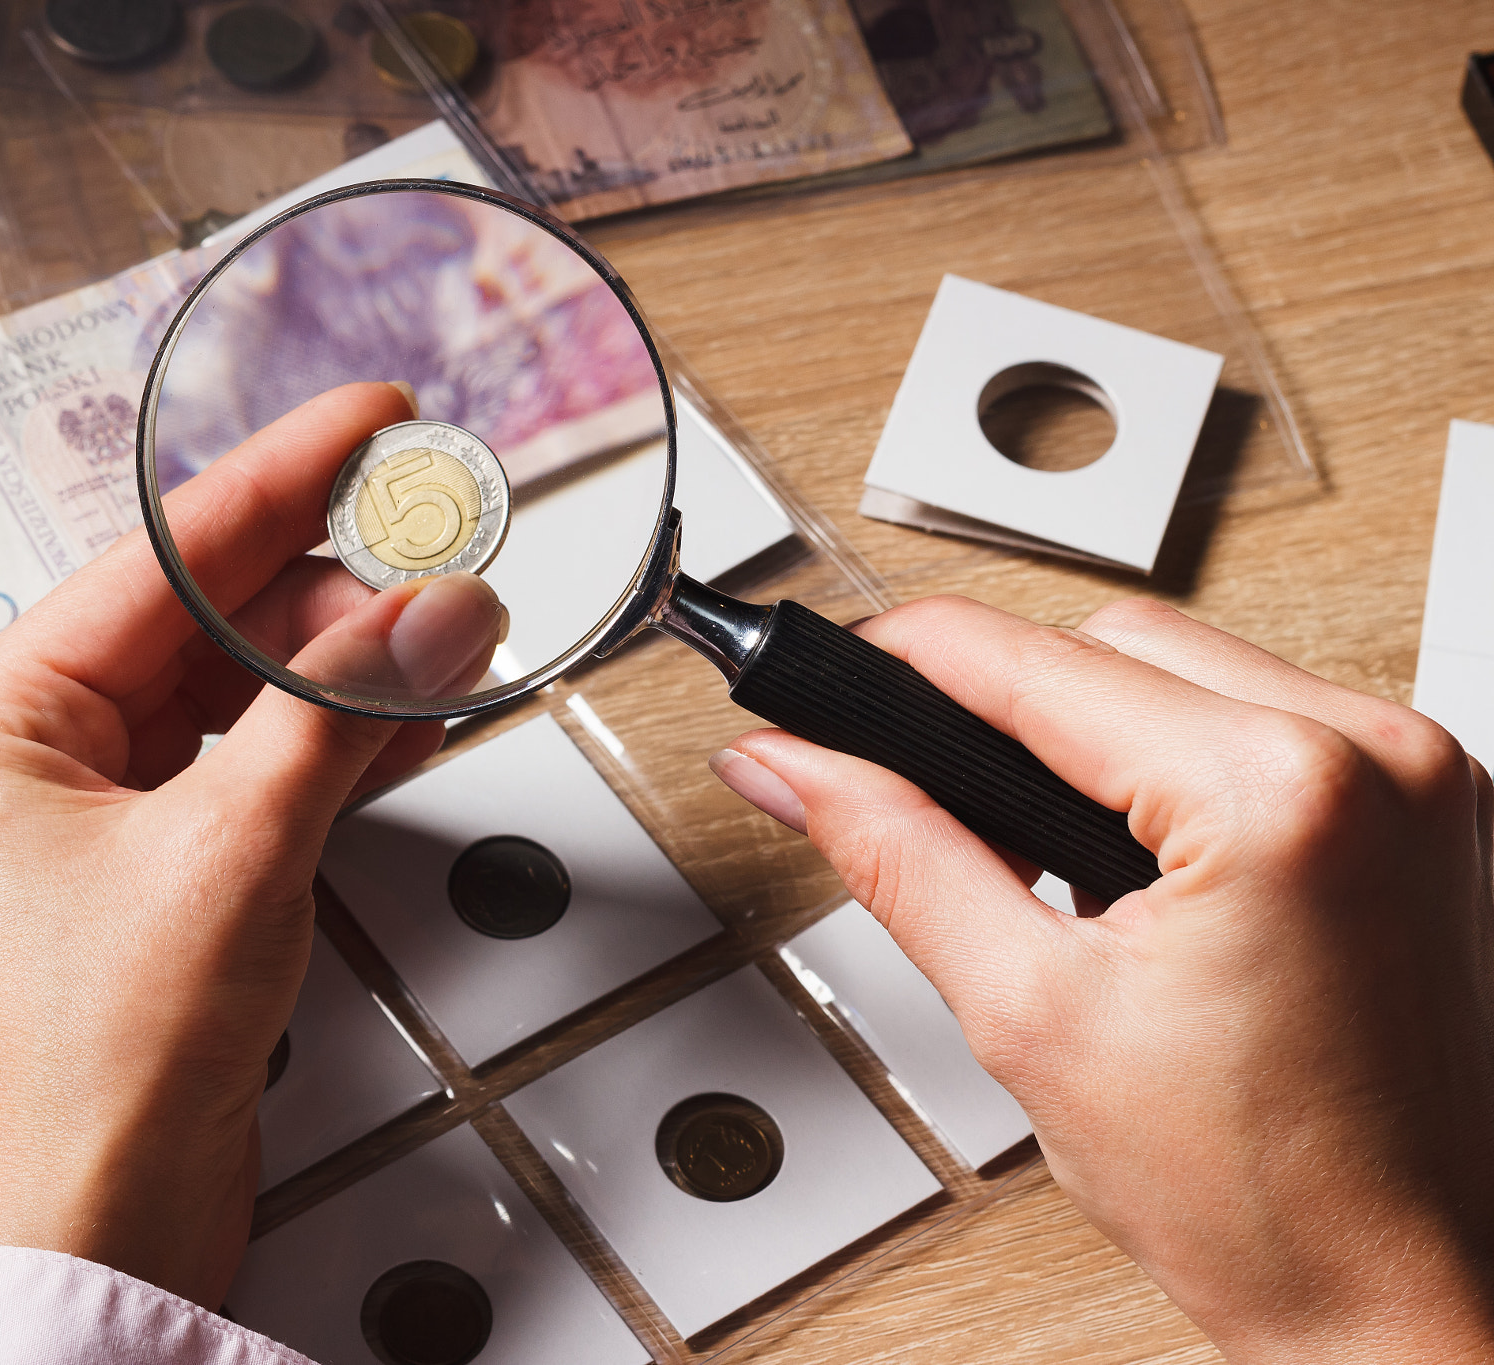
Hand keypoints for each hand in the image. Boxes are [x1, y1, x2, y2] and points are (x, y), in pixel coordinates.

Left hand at [0, 383, 503, 1306]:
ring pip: (243, 689)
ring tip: (450, 627)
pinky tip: (410, 709)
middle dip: (336, 585)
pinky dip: (335, 739)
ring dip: (347, 664)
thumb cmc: (86, 1077)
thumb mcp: (231, 853)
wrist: (92, 1236)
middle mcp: (38, 754)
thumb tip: (431, 608)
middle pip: (209, 615)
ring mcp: (101, 816)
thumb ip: (339, 711)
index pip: (162, 554)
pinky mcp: (162, 873)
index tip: (370, 419)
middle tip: (446, 554)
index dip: (281, 475)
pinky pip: (257, 764)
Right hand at [709, 596, 1493, 1361]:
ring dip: (1101, 731)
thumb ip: (895, 855)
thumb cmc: (1269, 1208)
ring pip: (1199, 668)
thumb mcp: (1029, 1015)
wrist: (1406, 1306)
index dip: (899, 661)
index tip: (827, 681)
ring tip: (1050, 850)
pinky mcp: (1449, 813)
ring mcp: (1434, 782)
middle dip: (1004, 704)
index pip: (1031, 658)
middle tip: (929, 790)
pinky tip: (1153, 854)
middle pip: (1116, 641)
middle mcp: (1383, 758)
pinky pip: (1281, 722)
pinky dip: (1192, 762)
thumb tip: (797, 768)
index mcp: (1281, 794)